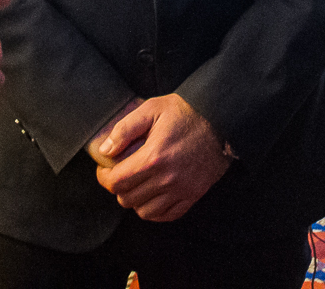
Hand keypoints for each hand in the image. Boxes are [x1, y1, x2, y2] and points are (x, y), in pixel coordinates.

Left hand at [92, 94, 231, 221]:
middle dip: (118, 188)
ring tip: (136, 185)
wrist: (221, 119)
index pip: (116, 182)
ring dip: (135, 201)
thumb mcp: (152, 109)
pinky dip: (155, 210)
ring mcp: (182, 190)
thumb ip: (125, 129)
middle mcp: (167, 178)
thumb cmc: (186, 112)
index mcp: (153, 157)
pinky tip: (153, 196)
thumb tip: (105, 150)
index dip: (104, 178)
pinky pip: (167, 215)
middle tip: (120, 174)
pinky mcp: (193, 195)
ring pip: (145, 212)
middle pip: (127, 199)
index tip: (104, 170)